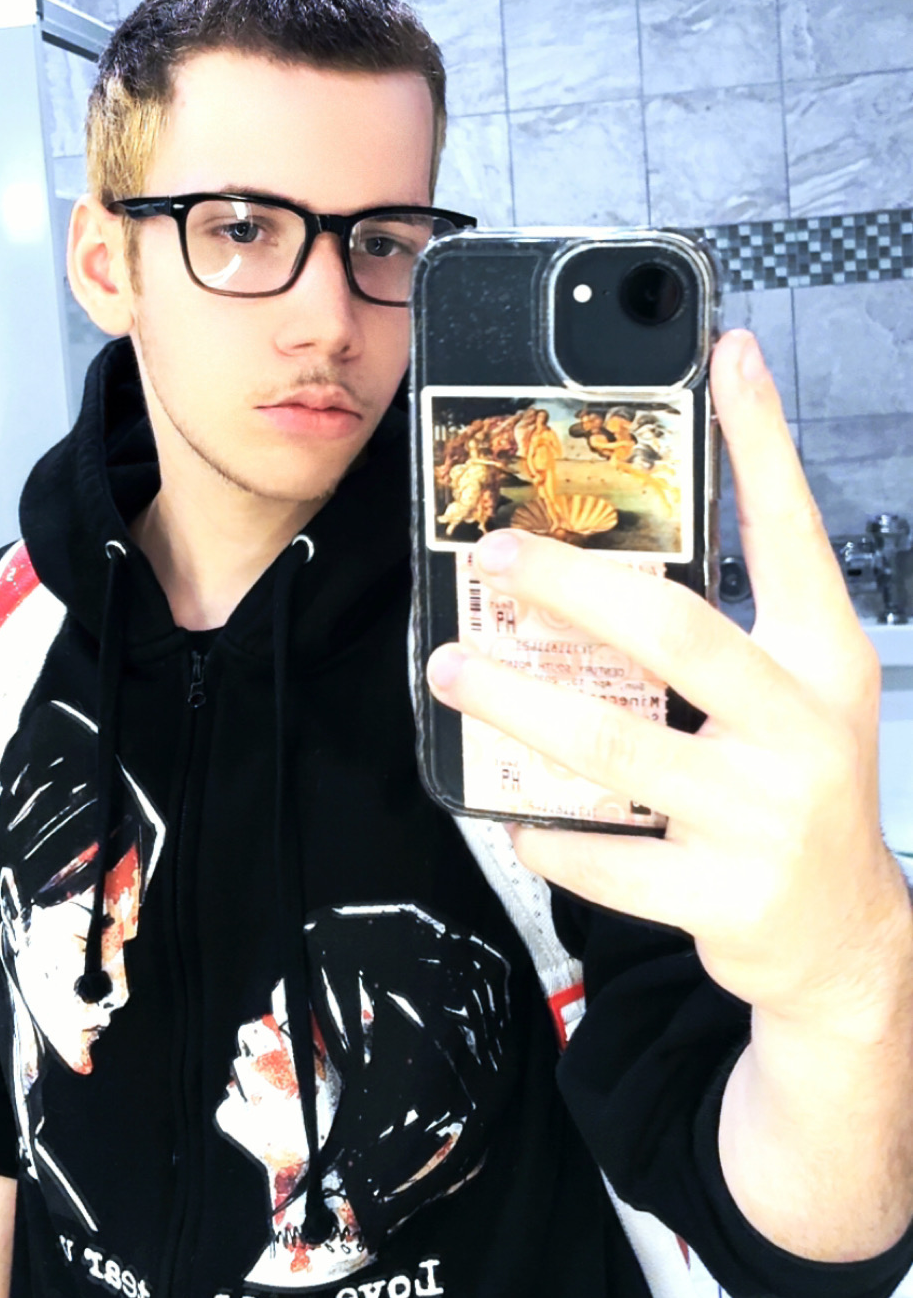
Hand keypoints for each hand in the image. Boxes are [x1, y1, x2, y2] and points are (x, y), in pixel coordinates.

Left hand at [426, 329, 912, 1028]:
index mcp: (823, 661)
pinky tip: (510, 811)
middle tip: (494, 553)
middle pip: (675, 634)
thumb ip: (732, 615)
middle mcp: (802, 728)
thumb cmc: (800, 789)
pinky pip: (607, 858)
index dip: (761, 442)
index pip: (791, 532)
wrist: (844, 939)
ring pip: (616, 749)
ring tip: (454, 669)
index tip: (727, 358)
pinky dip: (548, 831)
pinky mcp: (722, 894)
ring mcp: (763, 816)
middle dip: (572, 586)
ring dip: (519, 705)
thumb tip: (631, 532)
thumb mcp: (795, 691)